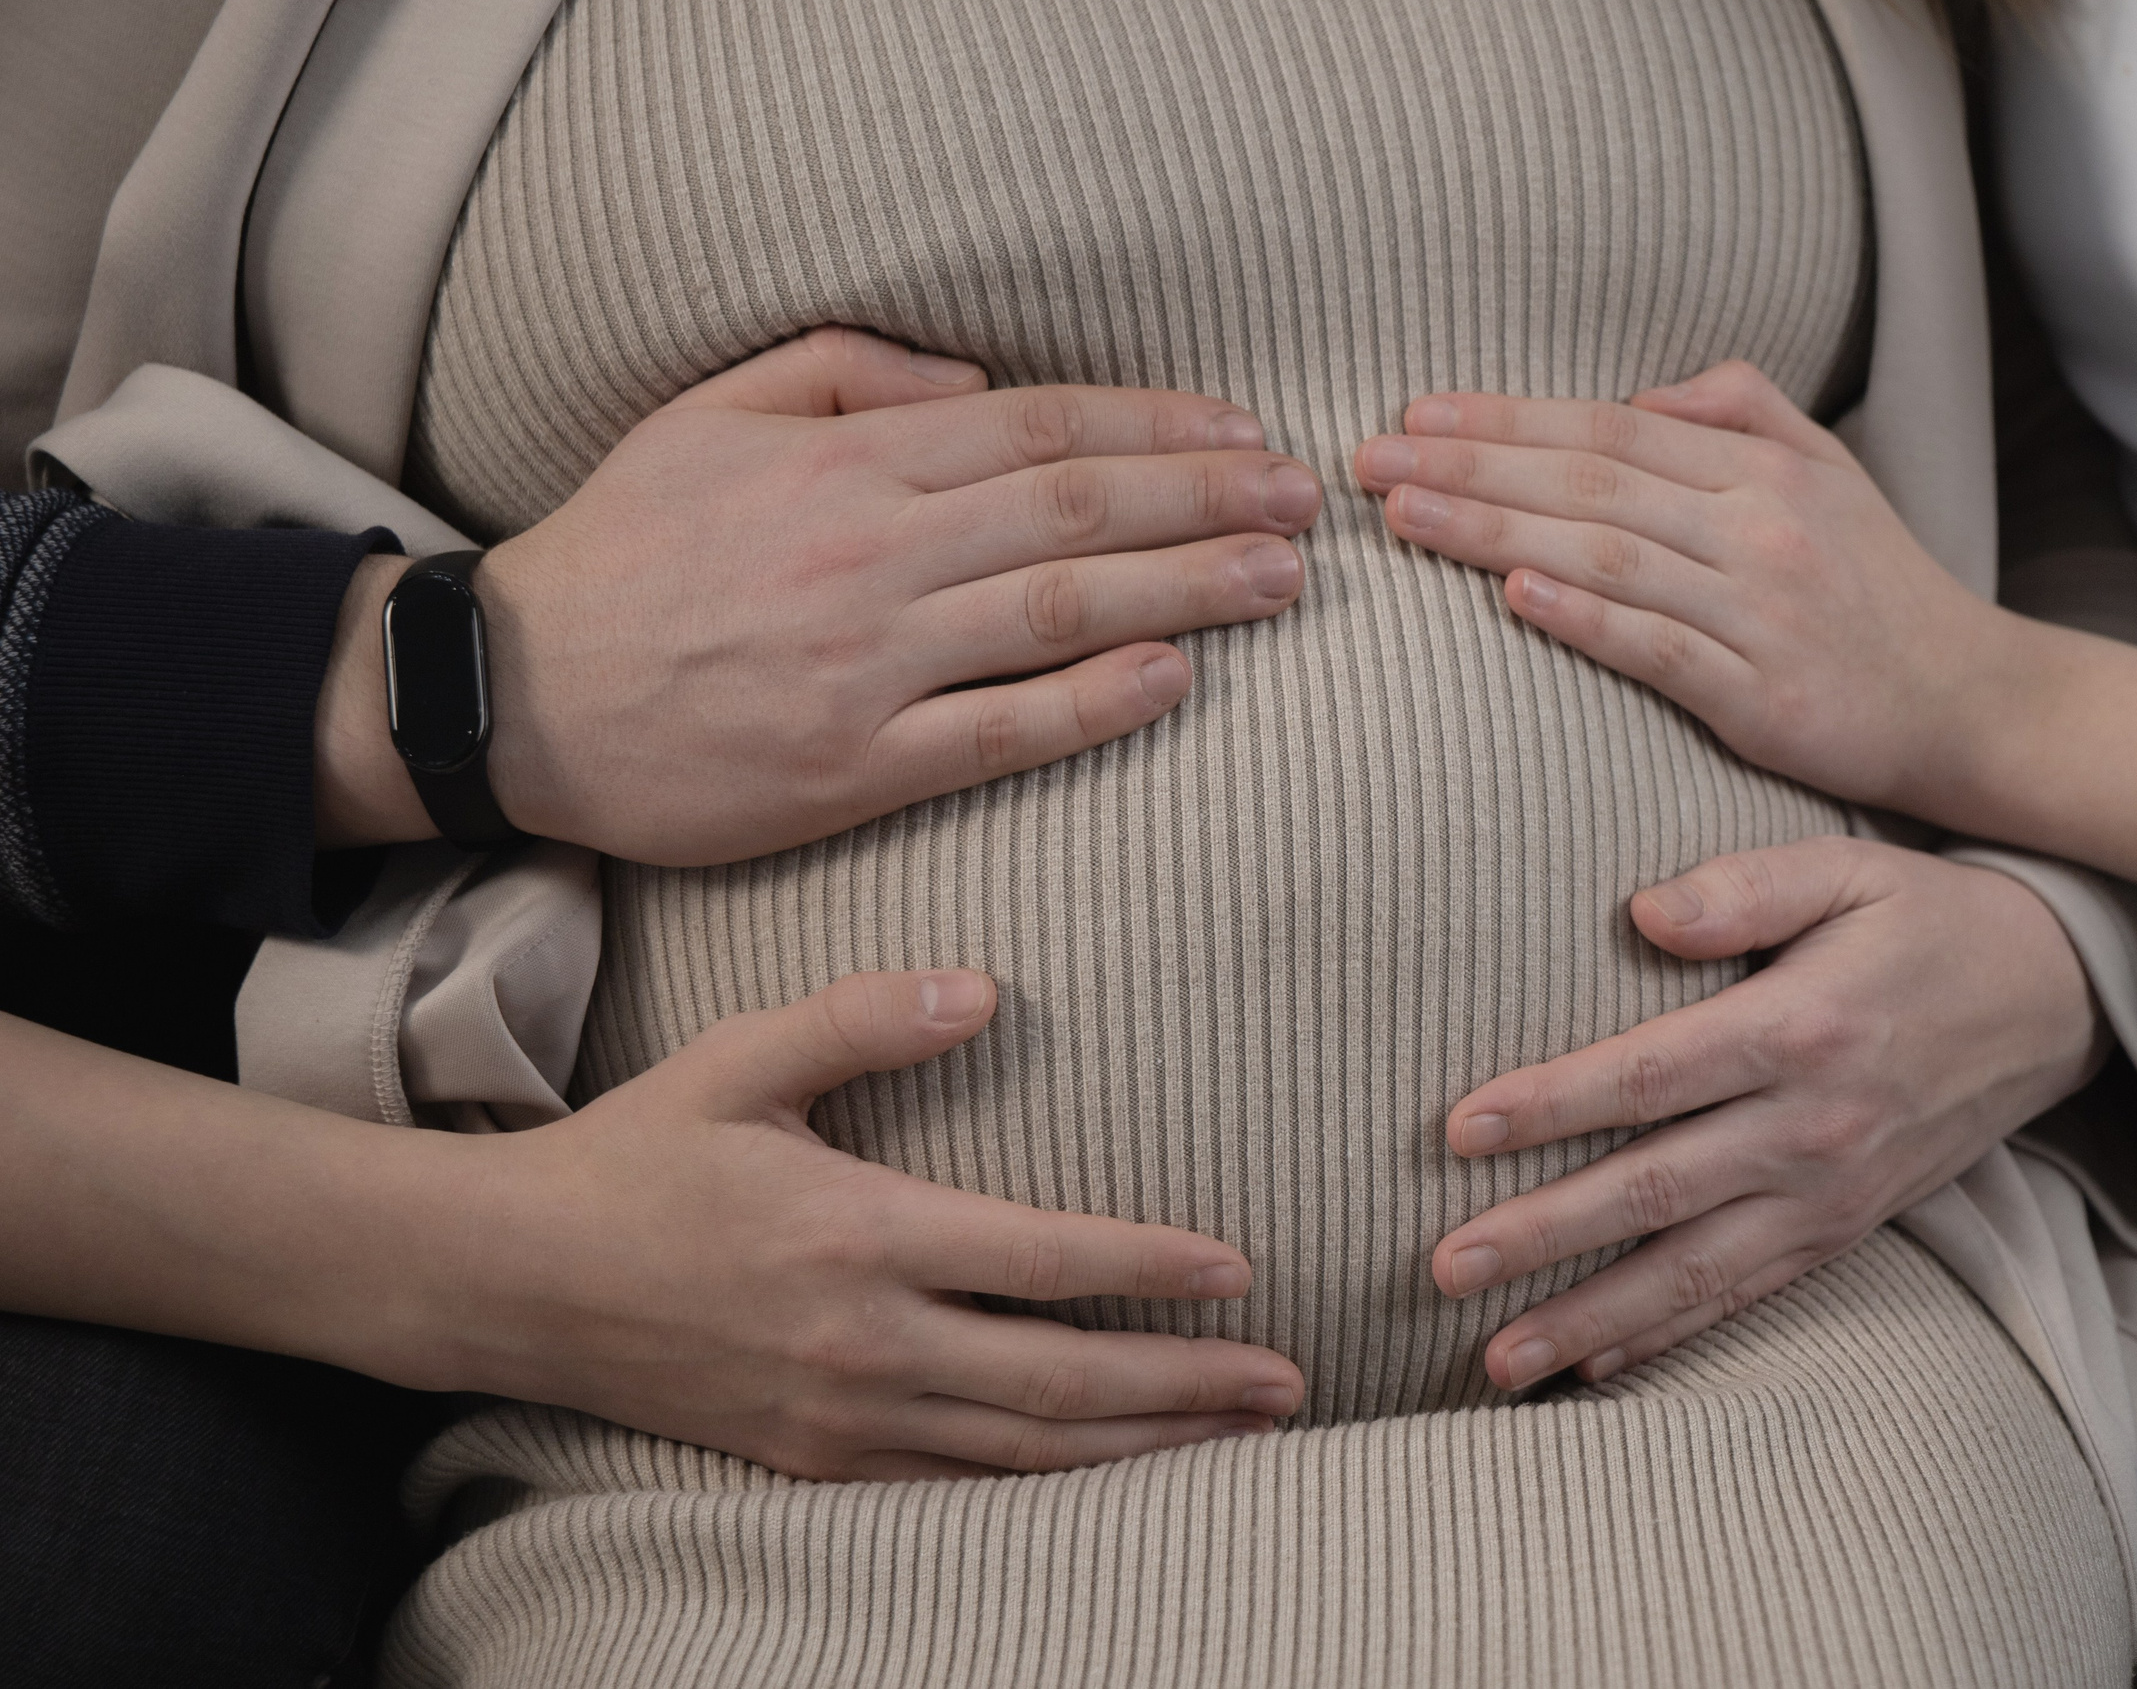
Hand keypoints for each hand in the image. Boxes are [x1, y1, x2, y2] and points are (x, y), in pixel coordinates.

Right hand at [319, 327, 1319, 860]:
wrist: (513, 697)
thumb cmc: (623, 551)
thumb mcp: (709, 413)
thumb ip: (841, 370)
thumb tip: (974, 381)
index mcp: (842, 461)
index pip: (1036, 427)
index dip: (1154, 423)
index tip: (1240, 431)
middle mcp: (869, 553)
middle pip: (1075, 511)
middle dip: (1206, 495)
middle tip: (1303, 499)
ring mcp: (865, 666)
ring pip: (1060, 613)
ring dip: (1188, 590)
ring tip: (1280, 579)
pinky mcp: (852, 768)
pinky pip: (1001, 731)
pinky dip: (1096, 703)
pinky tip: (1176, 677)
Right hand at [433, 968, 1304, 1480]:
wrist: (512, 1281)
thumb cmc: (637, 1155)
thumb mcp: (739, 1059)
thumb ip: (863, 1018)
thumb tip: (985, 987)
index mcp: (857, 1232)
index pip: (1043, 1260)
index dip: (1153, 1268)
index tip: (1242, 1269)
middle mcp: (861, 1340)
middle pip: (1061, 1379)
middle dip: (1187, 1387)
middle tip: (1287, 1384)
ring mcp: (838, 1414)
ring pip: (1023, 1452)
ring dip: (1141, 1448)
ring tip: (1238, 1438)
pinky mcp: (811, 1459)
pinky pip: (955, 1486)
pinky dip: (1046, 1486)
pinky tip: (1111, 1475)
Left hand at [1351, 361, 2012, 816]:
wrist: (1977, 704)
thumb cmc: (1883, 591)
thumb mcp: (1832, 472)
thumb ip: (1745, 411)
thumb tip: (1650, 392)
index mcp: (1761, 469)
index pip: (1609, 427)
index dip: (1508, 415)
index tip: (1416, 412)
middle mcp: (1757, 527)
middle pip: (1591, 479)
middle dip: (1471, 462)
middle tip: (1370, 457)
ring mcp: (1759, 611)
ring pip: (1608, 554)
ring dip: (1498, 529)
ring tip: (1407, 513)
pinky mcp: (1761, 696)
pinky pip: (1658, 648)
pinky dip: (1584, 618)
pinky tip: (1513, 593)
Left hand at [1428, 836, 2102, 1388]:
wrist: (2056, 1000)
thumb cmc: (1925, 919)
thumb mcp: (1846, 867)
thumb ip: (1742, 886)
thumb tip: (1642, 912)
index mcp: (1798, 1029)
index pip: (1649, 1078)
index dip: (1549, 1105)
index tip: (1457, 1131)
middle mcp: (1812, 1127)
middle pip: (1654, 1192)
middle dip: (1543, 1237)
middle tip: (1444, 1267)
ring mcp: (1831, 1194)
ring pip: (1692, 1272)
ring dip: (1589, 1320)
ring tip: (1497, 1360)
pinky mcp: (1847, 1230)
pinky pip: (1747, 1294)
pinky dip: (1670, 1337)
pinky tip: (1596, 1365)